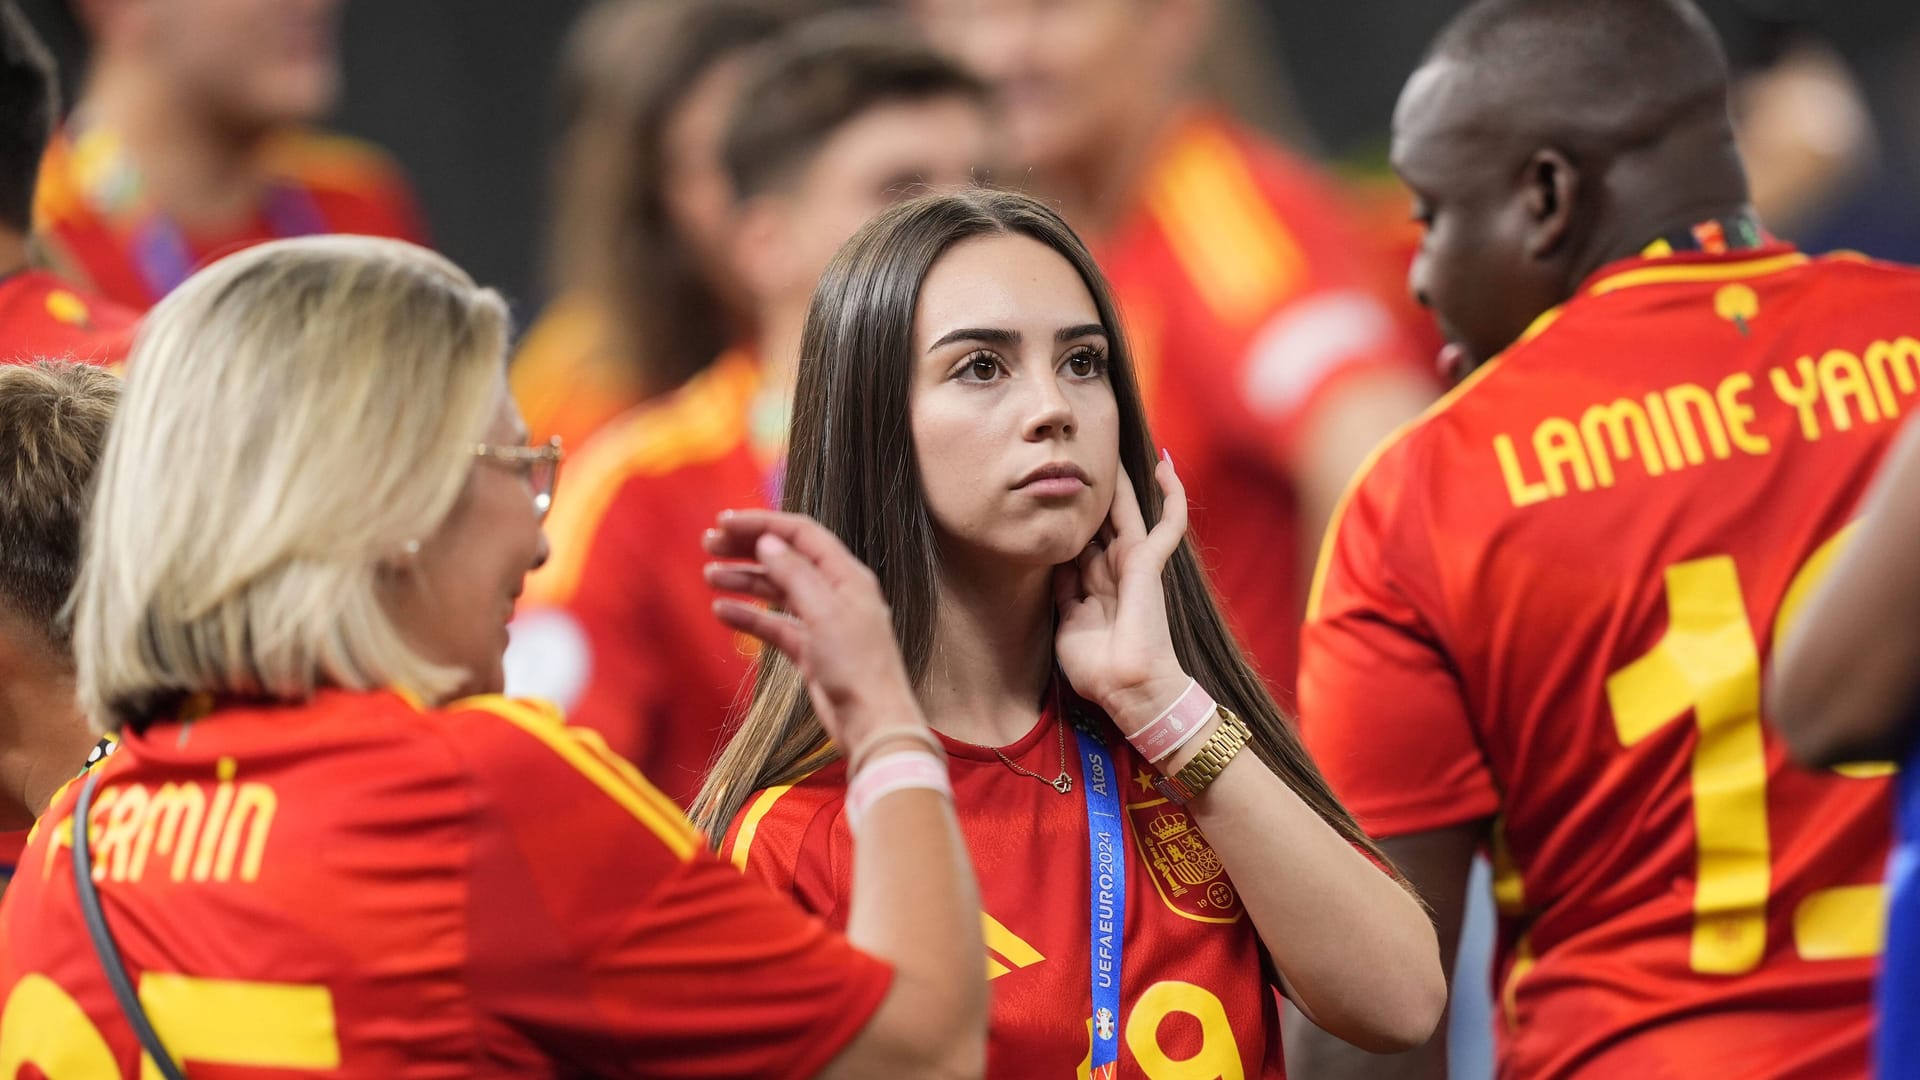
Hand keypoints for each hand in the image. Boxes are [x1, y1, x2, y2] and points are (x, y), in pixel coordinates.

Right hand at [704, 509, 927, 751]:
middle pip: (786, 558)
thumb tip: (768, 542)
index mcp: (847, 576)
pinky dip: (749, 616)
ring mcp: (822, 622)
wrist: (872, 723)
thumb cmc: (858, 667)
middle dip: (748, 548)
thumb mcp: (824, 613)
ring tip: (709, 576)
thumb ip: (795, 575)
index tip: (724, 523)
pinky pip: (775, 624)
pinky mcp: (811, 650)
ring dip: (744, 580)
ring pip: (777, 591)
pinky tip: (723, 611)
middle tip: (709, 544)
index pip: (801, 534)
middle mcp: (835, 593)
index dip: (762, 524)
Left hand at [1053, 453, 1191, 730]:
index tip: (1052, 491)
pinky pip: (1169, 520)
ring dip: (1121, 481)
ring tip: (1111, 443)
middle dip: (1090, 492)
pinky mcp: (1151, 560)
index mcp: (1095, 586)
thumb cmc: (1099, 669)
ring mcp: (1135, 563)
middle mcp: (1115, 570)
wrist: (1128, 688)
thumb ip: (1063, 594)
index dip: (1067, 519)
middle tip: (1079, 456)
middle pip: (1099, 520)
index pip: (1079, 543)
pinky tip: (1163, 463)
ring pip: (1127, 510)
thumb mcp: (1068, 625)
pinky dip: (1171, 493)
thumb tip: (1055, 565)